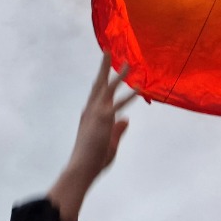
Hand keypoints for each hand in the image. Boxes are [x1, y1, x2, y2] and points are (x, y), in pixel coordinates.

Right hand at [64, 51, 136, 178]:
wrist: (81, 167)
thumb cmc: (92, 160)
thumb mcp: (109, 143)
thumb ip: (118, 130)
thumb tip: (127, 120)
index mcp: (89, 116)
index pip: (96, 93)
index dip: (101, 80)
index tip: (104, 70)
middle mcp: (91, 110)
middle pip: (99, 84)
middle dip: (104, 68)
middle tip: (108, 52)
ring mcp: (96, 112)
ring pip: (108, 87)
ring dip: (118, 73)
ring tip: (128, 62)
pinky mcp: (104, 118)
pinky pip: (119, 103)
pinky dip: (130, 95)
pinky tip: (139, 87)